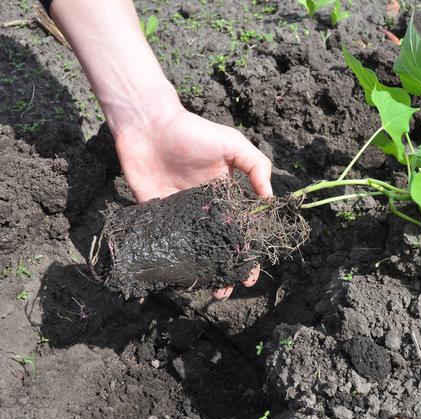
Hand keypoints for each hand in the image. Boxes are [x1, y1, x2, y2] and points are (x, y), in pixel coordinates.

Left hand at [113, 101, 271, 299]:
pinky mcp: (156, 215)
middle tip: (232, 287)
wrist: (148, 126)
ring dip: (205, 271)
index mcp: (226, 196)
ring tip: (212, 289)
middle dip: (229, 269)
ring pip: (196, 250)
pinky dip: (175, 262)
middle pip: (220, 245)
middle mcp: (205, 210)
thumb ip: (256, 167)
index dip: (250, 251)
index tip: (252, 271)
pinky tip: (182, 278)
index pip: (242, 229)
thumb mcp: (233, 144)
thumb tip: (270, 201)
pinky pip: (167, 243)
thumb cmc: (194, 133)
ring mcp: (181, 215)